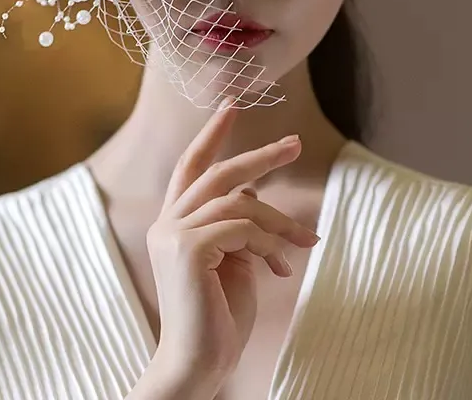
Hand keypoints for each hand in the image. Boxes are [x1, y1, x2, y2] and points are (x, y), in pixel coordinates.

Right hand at [141, 102, 320, 396]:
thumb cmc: (219, 318)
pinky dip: (270, 245)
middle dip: (259, 155)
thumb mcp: (233, 260)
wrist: (198, 365)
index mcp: (172, 223)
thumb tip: (252, 192)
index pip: (190, 166)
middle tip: (295, 142)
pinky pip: (243, 228)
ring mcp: (173, 234)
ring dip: (280, 221)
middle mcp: (166, 223)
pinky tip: (281, 271)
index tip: (232, 106)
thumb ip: (236, 224)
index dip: (211, 134)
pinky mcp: (188, 248)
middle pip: (218, 172)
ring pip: (239, 201)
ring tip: (305, 243)